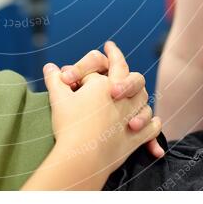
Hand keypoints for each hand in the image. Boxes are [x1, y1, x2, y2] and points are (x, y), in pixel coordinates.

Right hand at [42, 53, 161, 179]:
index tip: (110, 45)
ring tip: (136, 97)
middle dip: (127, 74)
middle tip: (119, 66)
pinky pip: (151, 128)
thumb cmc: (69, 125)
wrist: (81, 157)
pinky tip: (153, 122)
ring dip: (140, 98)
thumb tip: (49, 66)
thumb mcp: (58, 98)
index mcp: (106, 84)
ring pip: (145, 102)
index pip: (111, 63)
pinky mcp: (136, 139)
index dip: (111, 53)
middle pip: (134, 79)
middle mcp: (124, 98)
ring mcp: (132, 118)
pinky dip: (153, 124)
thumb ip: (54, 80)